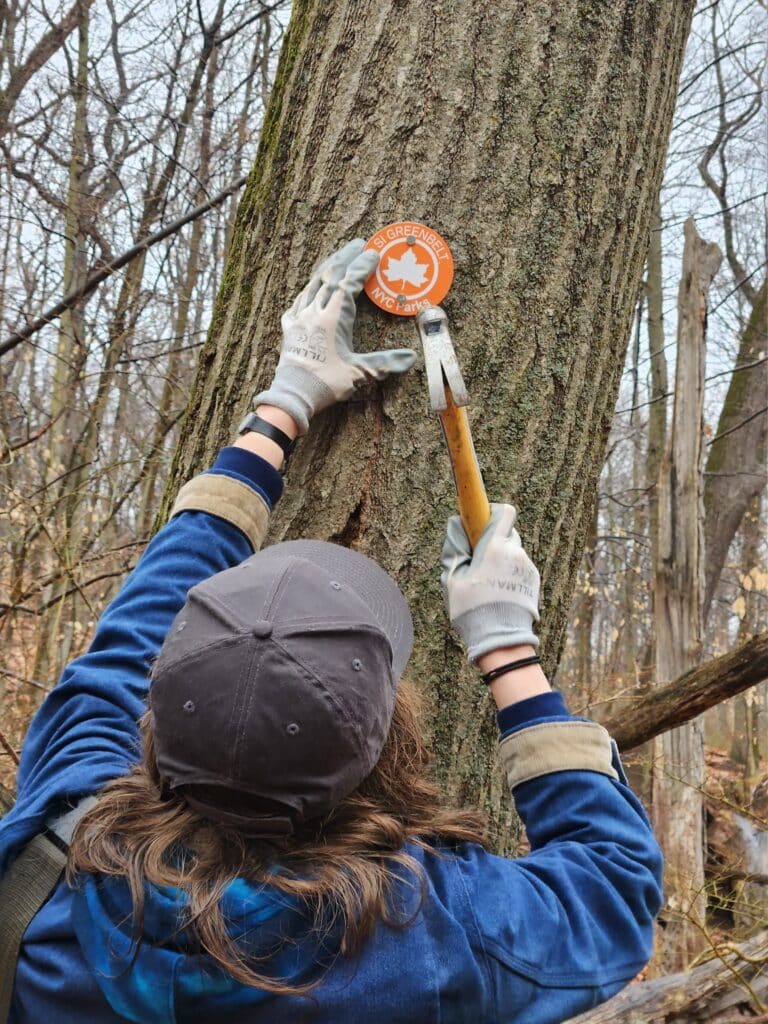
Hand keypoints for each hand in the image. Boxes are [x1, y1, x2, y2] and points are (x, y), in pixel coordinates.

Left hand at [253, 239, 417, 433]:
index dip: (362, 267)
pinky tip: (312, 287)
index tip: (374, 254)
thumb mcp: (359, 374)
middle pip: (330, 275)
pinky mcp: (288, 327)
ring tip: (339, 257)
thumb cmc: (325, 384)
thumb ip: (385, 363)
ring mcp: (298, 318)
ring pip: (313, 283)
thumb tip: (411, 358)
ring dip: (327, 267)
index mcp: (332, 319)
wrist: (292, 395)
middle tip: (359, 244)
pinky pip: (300, 299)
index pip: (348, 283)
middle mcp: (314, 312)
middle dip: (346, 258)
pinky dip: (310, 287)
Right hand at [440, 503, 539, 660]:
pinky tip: (498, 594)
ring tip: (487, 585)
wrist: (502, 640)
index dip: (492, 512)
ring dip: (501, 560)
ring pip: (513, 553)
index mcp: (496, 546)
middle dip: (492, 542)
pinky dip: (509, 575)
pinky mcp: (534, 581)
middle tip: (477, 563)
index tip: (479, 523)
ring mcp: (528, 567)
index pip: (503, 512)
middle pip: (507, 533)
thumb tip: (455, 526)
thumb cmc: (472, 609)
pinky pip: (519, 569)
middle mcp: (516, 552)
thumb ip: (454, 549)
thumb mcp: (452, 579)